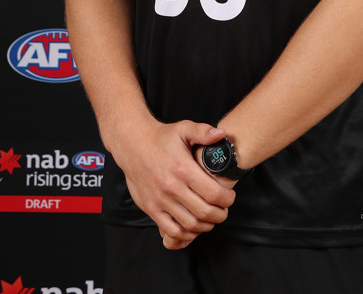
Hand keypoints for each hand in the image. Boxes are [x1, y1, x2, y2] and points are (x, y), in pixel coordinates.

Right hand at [110, 119, 235, 249]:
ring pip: (190, 225)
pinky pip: (171, 231)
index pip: (213, 194)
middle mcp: (172, 187)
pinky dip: (186, 234)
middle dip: (220, 214)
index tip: (230, 196)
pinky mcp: (151, 209)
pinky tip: (192, 226)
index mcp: (183, 169)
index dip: (227, 199)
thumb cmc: (161, 138)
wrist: (132, 145)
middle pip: (204, 212)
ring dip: (205, 225)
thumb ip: (203, 131)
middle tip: (224, 209)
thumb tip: (221, 134)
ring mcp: (160, 201)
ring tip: (211, 217)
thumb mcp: (183, 128)